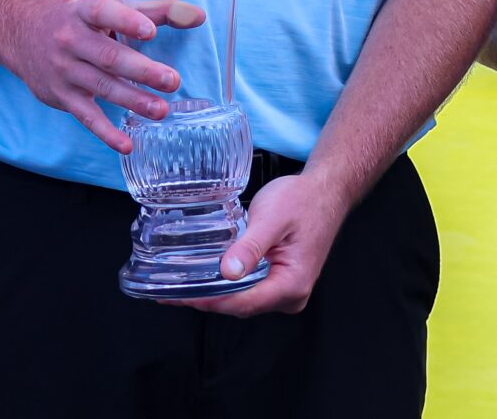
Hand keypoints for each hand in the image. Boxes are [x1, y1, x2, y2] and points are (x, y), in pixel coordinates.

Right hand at [4, 0, 203, 152]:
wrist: (20, 33)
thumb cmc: (78, 19)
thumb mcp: (110, 6)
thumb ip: (156, 11)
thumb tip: (198, 16)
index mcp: (84, 10)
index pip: (103, 12)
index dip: (126, 21)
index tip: (150, 31)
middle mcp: (70, 39)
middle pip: (108, 57)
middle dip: (141, 71)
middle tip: (173, 81)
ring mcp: (64, 70)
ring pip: (101, 87)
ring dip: (132, 100)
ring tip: (161, 110)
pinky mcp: (61, 96)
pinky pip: (85, 117)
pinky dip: (105, 133)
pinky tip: (127, 144)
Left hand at [171, 171, 352, 316]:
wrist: (326, 190)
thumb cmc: (303, 200)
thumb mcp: (272, 218)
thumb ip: (250, 247)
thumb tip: (227, 273)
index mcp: (292, 284)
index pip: (242, 303)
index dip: (208, 301)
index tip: (179, 296)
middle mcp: (292, 295)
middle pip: (240, 306)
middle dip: (207, 299)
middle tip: (170, 289)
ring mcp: (287, 291)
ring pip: (243, 300)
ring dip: (215, 293)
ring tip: (181, 284)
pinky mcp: (281, 282)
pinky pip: (250, 290)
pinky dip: (228, 285)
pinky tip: (207, 276)